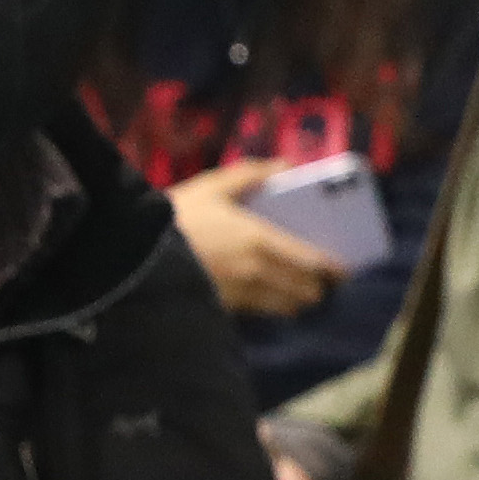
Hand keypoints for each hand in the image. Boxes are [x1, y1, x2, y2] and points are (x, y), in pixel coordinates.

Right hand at [173, 159, 343, 320]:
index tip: (343, 270)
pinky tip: (268, 299)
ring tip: (297, 292)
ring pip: (286, 307)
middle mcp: (258, 272)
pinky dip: (272, 308)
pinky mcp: (225, 309)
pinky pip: (261, 313)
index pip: (312, 262)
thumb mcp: (211, 187)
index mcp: (261, 240)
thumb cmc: (177, 217)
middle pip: (305, 290)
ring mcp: (241, 295)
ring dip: (297, 300)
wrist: (136, 254)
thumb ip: (250, 174)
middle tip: (321, 280)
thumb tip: (286, 166)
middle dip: (317, 287)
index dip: (332, 269)